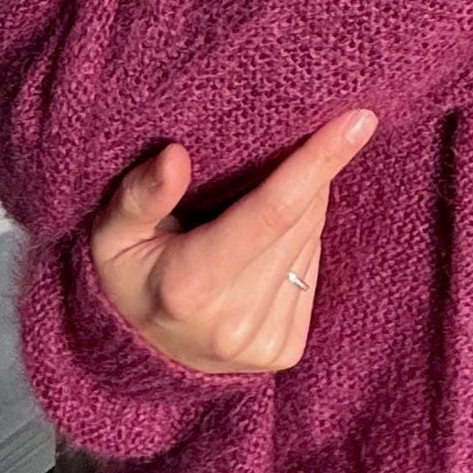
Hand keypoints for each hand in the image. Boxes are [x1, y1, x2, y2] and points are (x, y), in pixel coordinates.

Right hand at [88, 109, 378, 374]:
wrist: (139, 352)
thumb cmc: (127, 273)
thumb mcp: (112, 233)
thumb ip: (139, 195)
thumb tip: (175, 155)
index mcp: (191, 284)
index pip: (273, 210)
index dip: (319, 162)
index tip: (360, 120)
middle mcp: (234, 320)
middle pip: (301, 219)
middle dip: (306, 174)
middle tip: (275, 150)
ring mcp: (263, 342)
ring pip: (312, 241)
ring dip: (301, 209)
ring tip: (250, 207)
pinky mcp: (284, 350)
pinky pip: (311, 271)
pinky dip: (297, 244)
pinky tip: (261, 247)